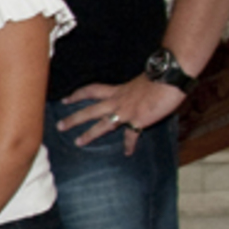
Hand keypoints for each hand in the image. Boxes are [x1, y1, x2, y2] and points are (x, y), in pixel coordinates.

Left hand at [56, 75, 187, 153]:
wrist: (169, 76)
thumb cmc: (159, 75)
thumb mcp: (140, 80)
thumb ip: (135, 89)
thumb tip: (138, 92)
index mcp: (118, 90)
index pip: (92, 90)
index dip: (78, 95)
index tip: (66, 99)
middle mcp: (118, 100)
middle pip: (90, 110)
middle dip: (74, 118)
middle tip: (59, 126)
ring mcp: (126, 111)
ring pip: (101, 124)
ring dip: (89, 134)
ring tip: (78, 142)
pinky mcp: (138, 120)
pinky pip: (131, 136)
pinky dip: (130, 145)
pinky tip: (128, 153)